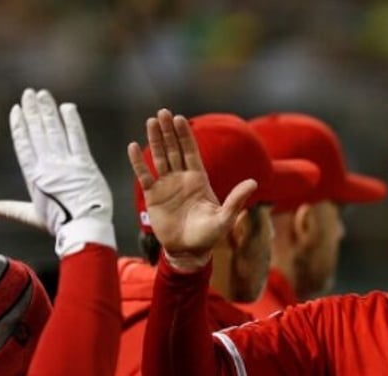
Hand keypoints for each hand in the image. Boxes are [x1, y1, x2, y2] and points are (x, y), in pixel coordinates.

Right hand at [0, 88, 115, 256]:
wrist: (84, 227)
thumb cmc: (60, 224)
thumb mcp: (32, 215)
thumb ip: (11, 209)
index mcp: (33, 176)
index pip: (23, 145)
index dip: (19, 126)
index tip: (16, 110)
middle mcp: (47, 166)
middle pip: (37, 133)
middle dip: (32, 111)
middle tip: (29, 93)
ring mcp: (66, 164)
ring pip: (54, 131)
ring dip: (48, 111)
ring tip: (43, 95)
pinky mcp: (85, 164)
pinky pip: (77, 138)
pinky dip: (72, 122)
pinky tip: (67, 107)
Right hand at [127, 108, 257, 269]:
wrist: (188, 250)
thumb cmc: (209, 235)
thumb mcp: (225, 218)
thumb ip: (236, 199)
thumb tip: (253, 182)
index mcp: (199, 180)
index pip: (191, 152)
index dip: (185, 135)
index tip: (179, 118)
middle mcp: (182, 178)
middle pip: (174, 149)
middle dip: (168, 131)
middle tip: (162, 112)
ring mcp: (167, 185)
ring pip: (160, 158)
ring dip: (155, 140)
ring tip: (150, 121)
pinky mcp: (153, 196)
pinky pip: (145, 175)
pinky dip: (138, 162)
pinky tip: (133, 147)